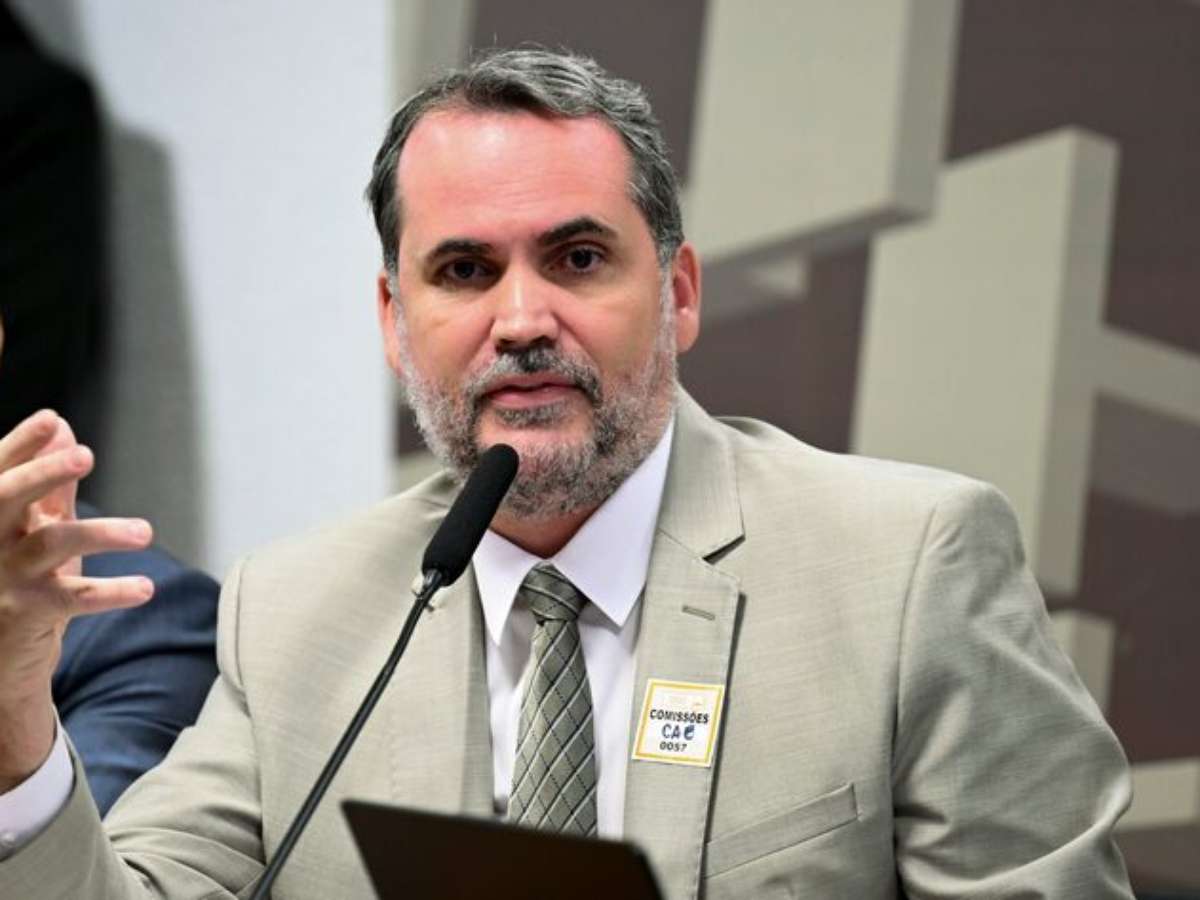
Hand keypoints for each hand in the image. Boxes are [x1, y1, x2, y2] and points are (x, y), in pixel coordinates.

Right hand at [0, 410, 154, 791]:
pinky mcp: (27, 612)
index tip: (50, 418)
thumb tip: (64, 428)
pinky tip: (144, 588)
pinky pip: (73, 598)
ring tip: (145, 533)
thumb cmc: (18, 578)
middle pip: (6, 498)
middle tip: (86, 454)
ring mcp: (4, 578)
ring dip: (102, 533)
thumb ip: (50, 484)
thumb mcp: (33, 528)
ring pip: (51, 544)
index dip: (21, 445)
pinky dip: (112, 592)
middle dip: (45, 473)